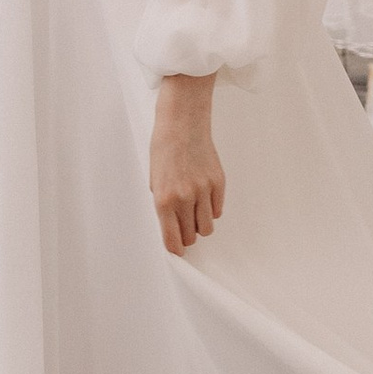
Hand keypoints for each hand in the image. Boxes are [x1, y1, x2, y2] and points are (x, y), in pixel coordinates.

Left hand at [149, 74, 223, 253]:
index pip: (172, 239)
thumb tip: (171, 224)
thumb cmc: (164, 148)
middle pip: (191, 236)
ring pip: (207, 227)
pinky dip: (211, 210)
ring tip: (194, 212)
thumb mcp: (154, 179)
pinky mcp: (218, 183)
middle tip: (183, 226)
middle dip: (186, 235)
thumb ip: (162, 203)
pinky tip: (203, 198)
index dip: (175, 249)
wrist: (182, 123)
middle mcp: (184, 198)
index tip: (177, 250)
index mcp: (164, 199)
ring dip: (200, 224)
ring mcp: (203, 191)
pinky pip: (217, 210)